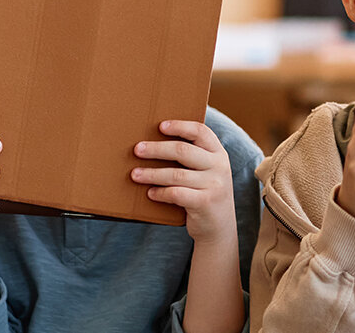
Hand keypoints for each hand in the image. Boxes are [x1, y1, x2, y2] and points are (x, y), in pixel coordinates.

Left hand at [132, 121, 234, 244]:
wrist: (219, 227)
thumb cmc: (205, 193)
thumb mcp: (207, 171)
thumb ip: (193, 157)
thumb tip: (155, 142)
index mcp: (219, 153)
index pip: (201, 132)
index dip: (180, 126)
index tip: (160, 126)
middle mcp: (219, 166)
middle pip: (183, 151)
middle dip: (157, 149)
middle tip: (137, 149)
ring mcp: (214, 185)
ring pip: (176, 174)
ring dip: (152, 173)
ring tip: (135, 174)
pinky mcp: (205, 203)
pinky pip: (176, 194)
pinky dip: (160, 193)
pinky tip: (150, 193)